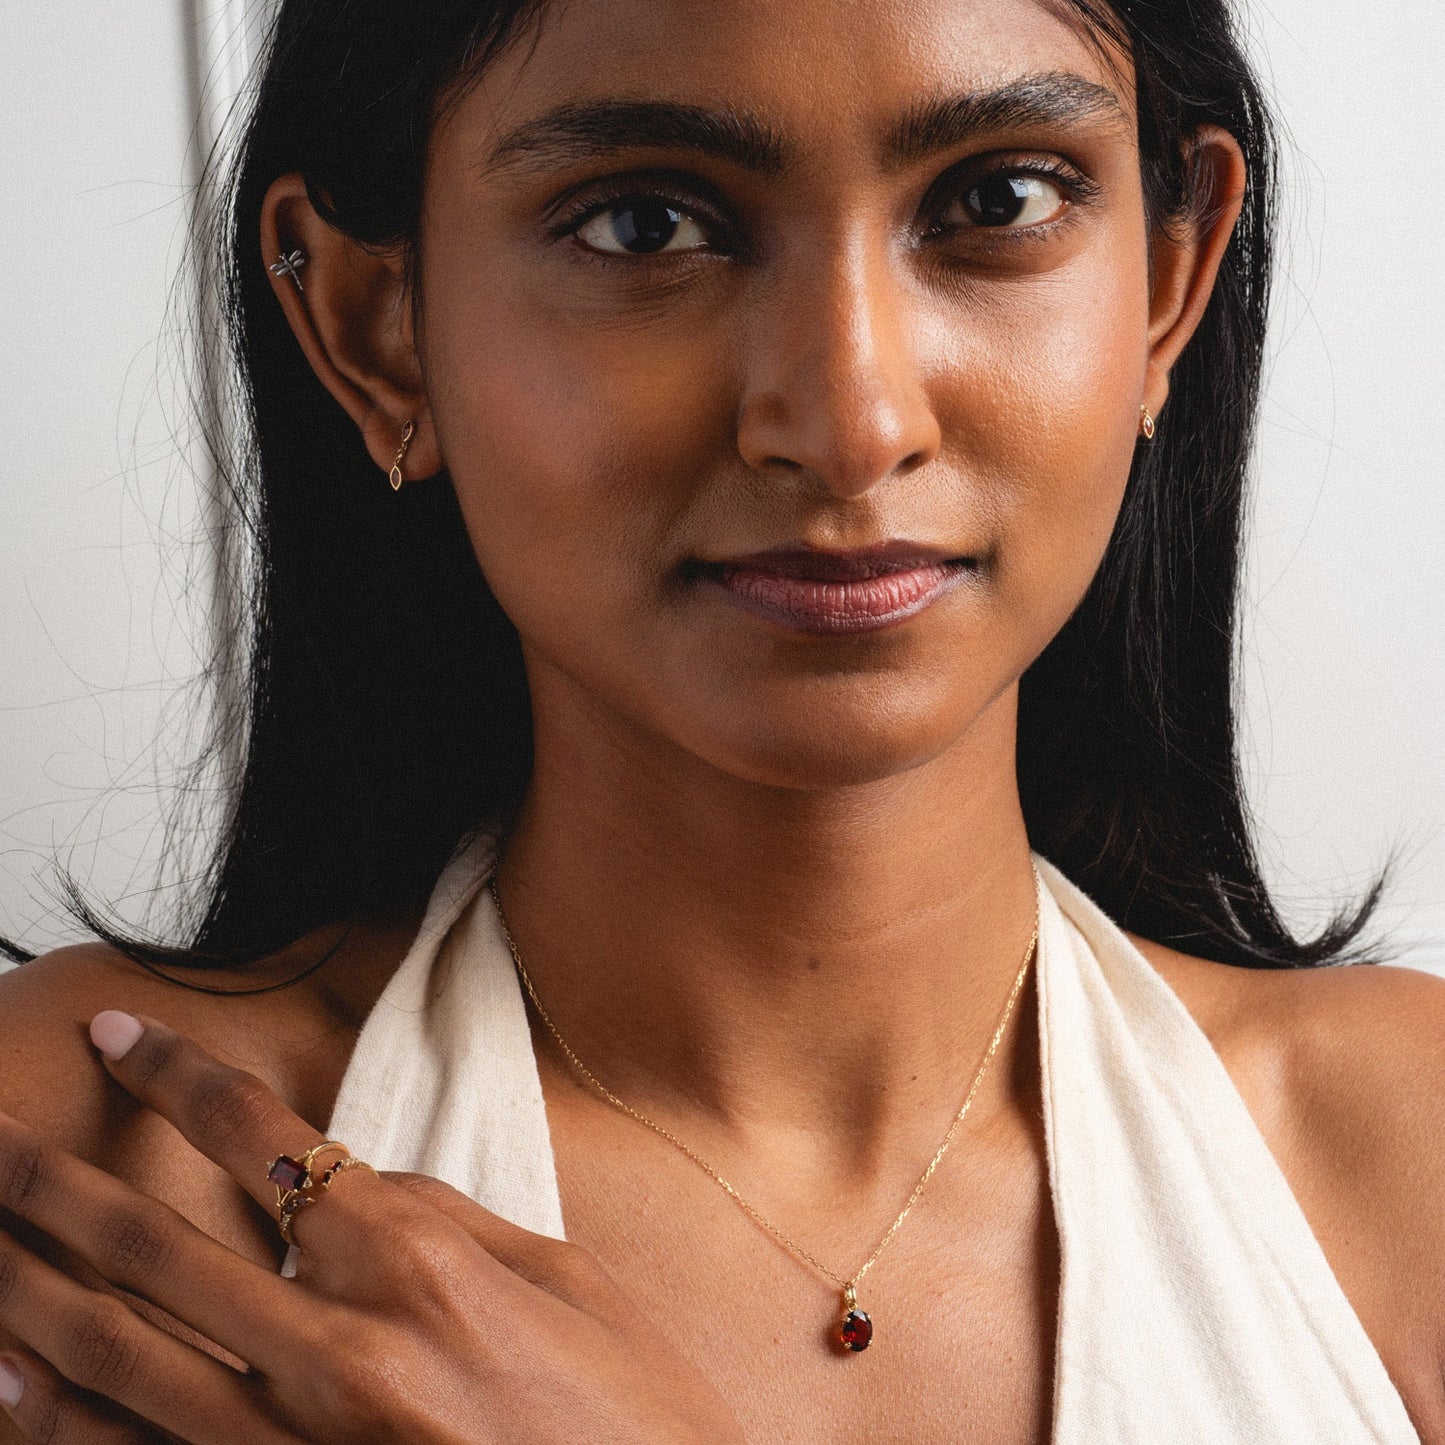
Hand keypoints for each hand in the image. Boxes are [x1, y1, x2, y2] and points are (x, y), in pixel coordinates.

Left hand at [0, 1012, 744, 1442]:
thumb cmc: (631, 1410)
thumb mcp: (567, 1277)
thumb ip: (451, 1218)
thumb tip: (362, 1179)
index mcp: (418, 1258)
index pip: (266, 1138)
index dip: (178, 1077)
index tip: (123, 1036)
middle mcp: (341, 1342)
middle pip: (156, 1243)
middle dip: (52, 1181)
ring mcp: (299, 1442)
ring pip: (119, 1356)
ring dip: (30, 1289)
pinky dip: (63, 1423)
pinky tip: (8, 1387)